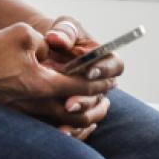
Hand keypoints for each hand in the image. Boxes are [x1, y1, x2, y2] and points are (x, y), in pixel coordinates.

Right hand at [0, 24, 118, 138]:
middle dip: (97, 106)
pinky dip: (63, 123)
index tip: (112, 78)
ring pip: (65, 125)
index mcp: (44, 85)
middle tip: (106, 98)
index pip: (84, 88)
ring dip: (82, 117)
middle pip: (80, 116)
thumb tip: (55, 53)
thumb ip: (48, 44)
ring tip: (91, 110)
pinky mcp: (18, 116)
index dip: (101, 82)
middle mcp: (38, 106)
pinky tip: (63, 113)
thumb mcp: (25, 35)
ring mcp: (27, 114)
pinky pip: (49, 126)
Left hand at [38, 16, 121, 139]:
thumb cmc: (60, 36)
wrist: (43, 52)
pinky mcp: (76, 113)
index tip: (89, 72)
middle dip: (86, 98)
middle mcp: (101, 82)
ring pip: (93, 112)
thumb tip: (56, 39)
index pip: (115, 66)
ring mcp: (89, 99)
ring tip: (64, 114)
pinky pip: (80, 126)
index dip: (104, 70)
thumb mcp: (64, 27)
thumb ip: (64, 31)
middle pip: (102, 94)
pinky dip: (72, 129)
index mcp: (105, 60)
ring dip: (80, 115)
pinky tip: (60, 131)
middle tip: (70, 102)